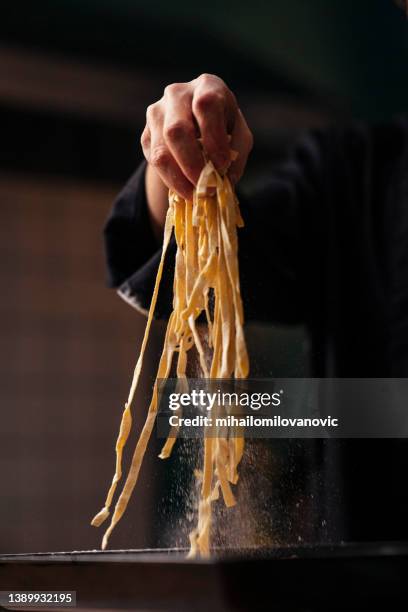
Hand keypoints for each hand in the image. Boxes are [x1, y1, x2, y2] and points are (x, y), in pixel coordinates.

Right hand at [141, 73, 252, 201]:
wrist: (198, 123)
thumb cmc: (224, 127)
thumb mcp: (239, 135)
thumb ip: (237, 153)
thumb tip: (224, 180)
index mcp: (206, 86)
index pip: (206, 105)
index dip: (214, 138)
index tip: (223, 165)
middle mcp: (177, 94)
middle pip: (177, 130)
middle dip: (192, 164)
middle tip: (206, 188)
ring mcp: (157, 113)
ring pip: (161, 150)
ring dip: (179, 178)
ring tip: (195, 195)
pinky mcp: (146, 134)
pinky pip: (154, 161)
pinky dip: (170, 180)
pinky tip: (185, 189)